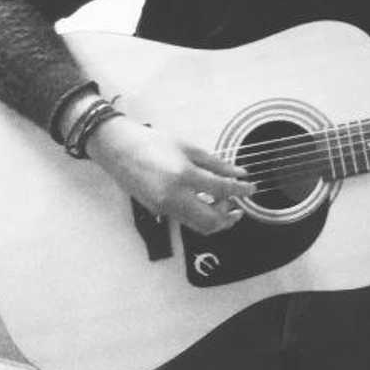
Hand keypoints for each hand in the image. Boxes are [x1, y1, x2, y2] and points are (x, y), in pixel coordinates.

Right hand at [85, 116, 257, 233]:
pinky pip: (186, 220)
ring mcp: (165, 207)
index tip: (251, 189)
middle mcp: (174, 196)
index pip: (222, 190)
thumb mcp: (188, 147)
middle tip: (237, 205)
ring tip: (224, 205)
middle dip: (229, 217)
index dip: (241, 190)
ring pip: (198, 226)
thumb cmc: (152, 143)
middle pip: (211, 221)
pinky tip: (204, 202)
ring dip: (216, 220)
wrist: (118, 149)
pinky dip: (200, 215)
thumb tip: (238, 173)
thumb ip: (216, 163)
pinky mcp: (158, 211)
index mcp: (184, 175)